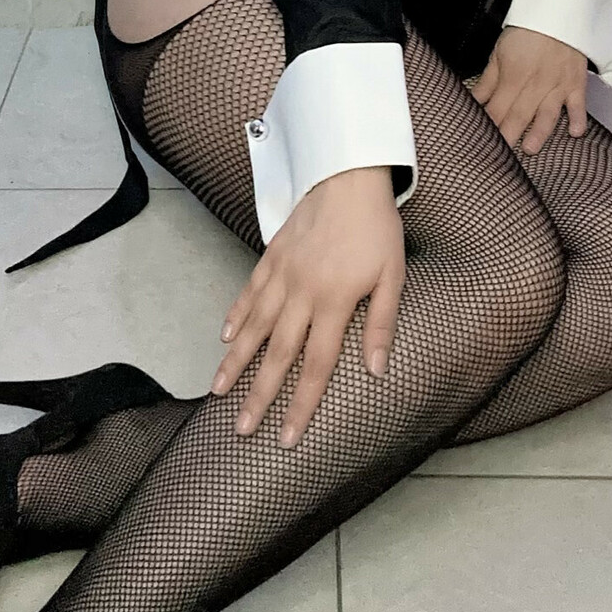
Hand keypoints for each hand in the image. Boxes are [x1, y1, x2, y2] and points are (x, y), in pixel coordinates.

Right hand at [209, 165, 405, 448]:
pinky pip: (249, 292)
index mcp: (335, 302)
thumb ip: (382, 324)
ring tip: (218, 390)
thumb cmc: (377, 226)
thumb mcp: (393, 275)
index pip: (316, 366)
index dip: (301, 405)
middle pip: (276, 355)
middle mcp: (303, 293)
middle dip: (259, 395)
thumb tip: (376, 369)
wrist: (349, 175)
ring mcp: (282, 274)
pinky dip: (236, 316)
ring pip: (253, 326)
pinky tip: (225, 337)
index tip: (286, 436)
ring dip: (235, 362)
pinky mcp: (272, 256)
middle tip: (241, 427)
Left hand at [467, 25, 587, 153]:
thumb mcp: (499, 53)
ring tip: (529, 148)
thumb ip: (487, 82)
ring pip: (547, 113)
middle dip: (507, 135)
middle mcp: (535, 83)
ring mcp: (558, 85)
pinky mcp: (576, 83)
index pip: (497, 107)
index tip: (480, 142)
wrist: (559, 10)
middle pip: (518, 114)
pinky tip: (575, 133)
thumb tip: (471, 102)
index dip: (488, 125)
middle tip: (498, 157)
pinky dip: (578, 118)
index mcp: (513, 75)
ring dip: (538, 132)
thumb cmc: (527, 31)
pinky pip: (578, 103)